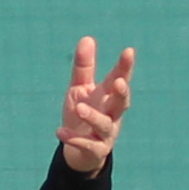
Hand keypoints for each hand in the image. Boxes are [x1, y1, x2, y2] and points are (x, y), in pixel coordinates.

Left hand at [58, 35, 134, 174]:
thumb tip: (87, 38)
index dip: (125, 67)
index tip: (129, 51)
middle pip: (121, 103)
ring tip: (79, 108)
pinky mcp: (95, 150)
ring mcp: (106, 134)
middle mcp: (112, 114)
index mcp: (109, 97)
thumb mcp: (80, 88)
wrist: (77, 151)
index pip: (120, 79)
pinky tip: (59, 132)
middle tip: (119, 82)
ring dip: (92, 116)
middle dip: (122, 93)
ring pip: (104, 125)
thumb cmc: (82, 113)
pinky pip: (87, 145)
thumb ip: (84, 67)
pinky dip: (73, 139)